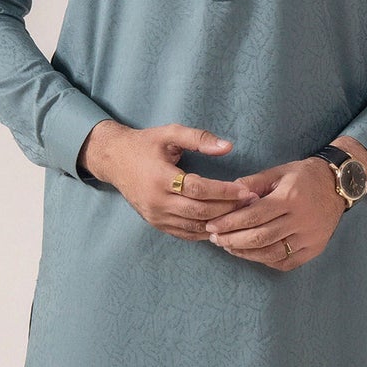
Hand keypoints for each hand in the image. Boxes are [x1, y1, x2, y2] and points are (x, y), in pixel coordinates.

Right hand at [81, 120, 260, 235]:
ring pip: (194, 226)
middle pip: (200, 211)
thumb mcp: (169, 133)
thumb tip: (228, 147)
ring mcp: (156, 216)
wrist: (114, 160)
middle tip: (251, 204)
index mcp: (160, 177)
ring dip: (220, 223)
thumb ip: (199, 138)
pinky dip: (205, 232)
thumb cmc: (145, 144)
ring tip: (242, 216)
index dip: (225, 191)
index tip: (246, 190)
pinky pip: (185, 233)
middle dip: (228, 209)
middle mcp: (157, 201)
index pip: (199, 189)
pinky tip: (222, 225)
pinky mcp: (156, 223)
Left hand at [201, 157, 347, 271]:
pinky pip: (286, 262)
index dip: (229, 223)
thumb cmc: (304, 176)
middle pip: (260, 237)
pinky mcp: (315, 249)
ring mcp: (310, 238)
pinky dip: (265, 260)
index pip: (253, 215)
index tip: (212, 225)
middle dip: (233, 240)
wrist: (339, 185)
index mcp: (290, 198)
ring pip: (271, 253)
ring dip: (245, 253)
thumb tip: (227, 194)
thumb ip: (252, 183)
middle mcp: (302, 220)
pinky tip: (251, 254)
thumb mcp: (278, 172)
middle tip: (216, 238)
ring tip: (229, 247)